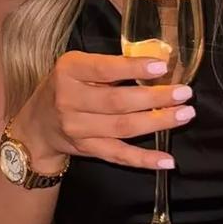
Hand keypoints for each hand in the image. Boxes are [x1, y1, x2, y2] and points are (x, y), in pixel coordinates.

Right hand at [10, 51, 194, 171]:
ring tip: (184, 114)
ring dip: (158, 123)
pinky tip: (167, 160)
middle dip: (155, 98)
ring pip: (123, 128)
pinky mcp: (87, 149)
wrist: (37, 125)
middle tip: (184, 93)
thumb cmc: (65, 86)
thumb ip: (109, 65)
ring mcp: (78, 128)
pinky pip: (119, 155)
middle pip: (118, 101)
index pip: (104, 70)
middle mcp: (69, 100)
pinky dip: (144, 160)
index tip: (161, 66)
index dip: (134, 68)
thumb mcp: (77, 66)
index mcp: (68, 71)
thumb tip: (154, 63)